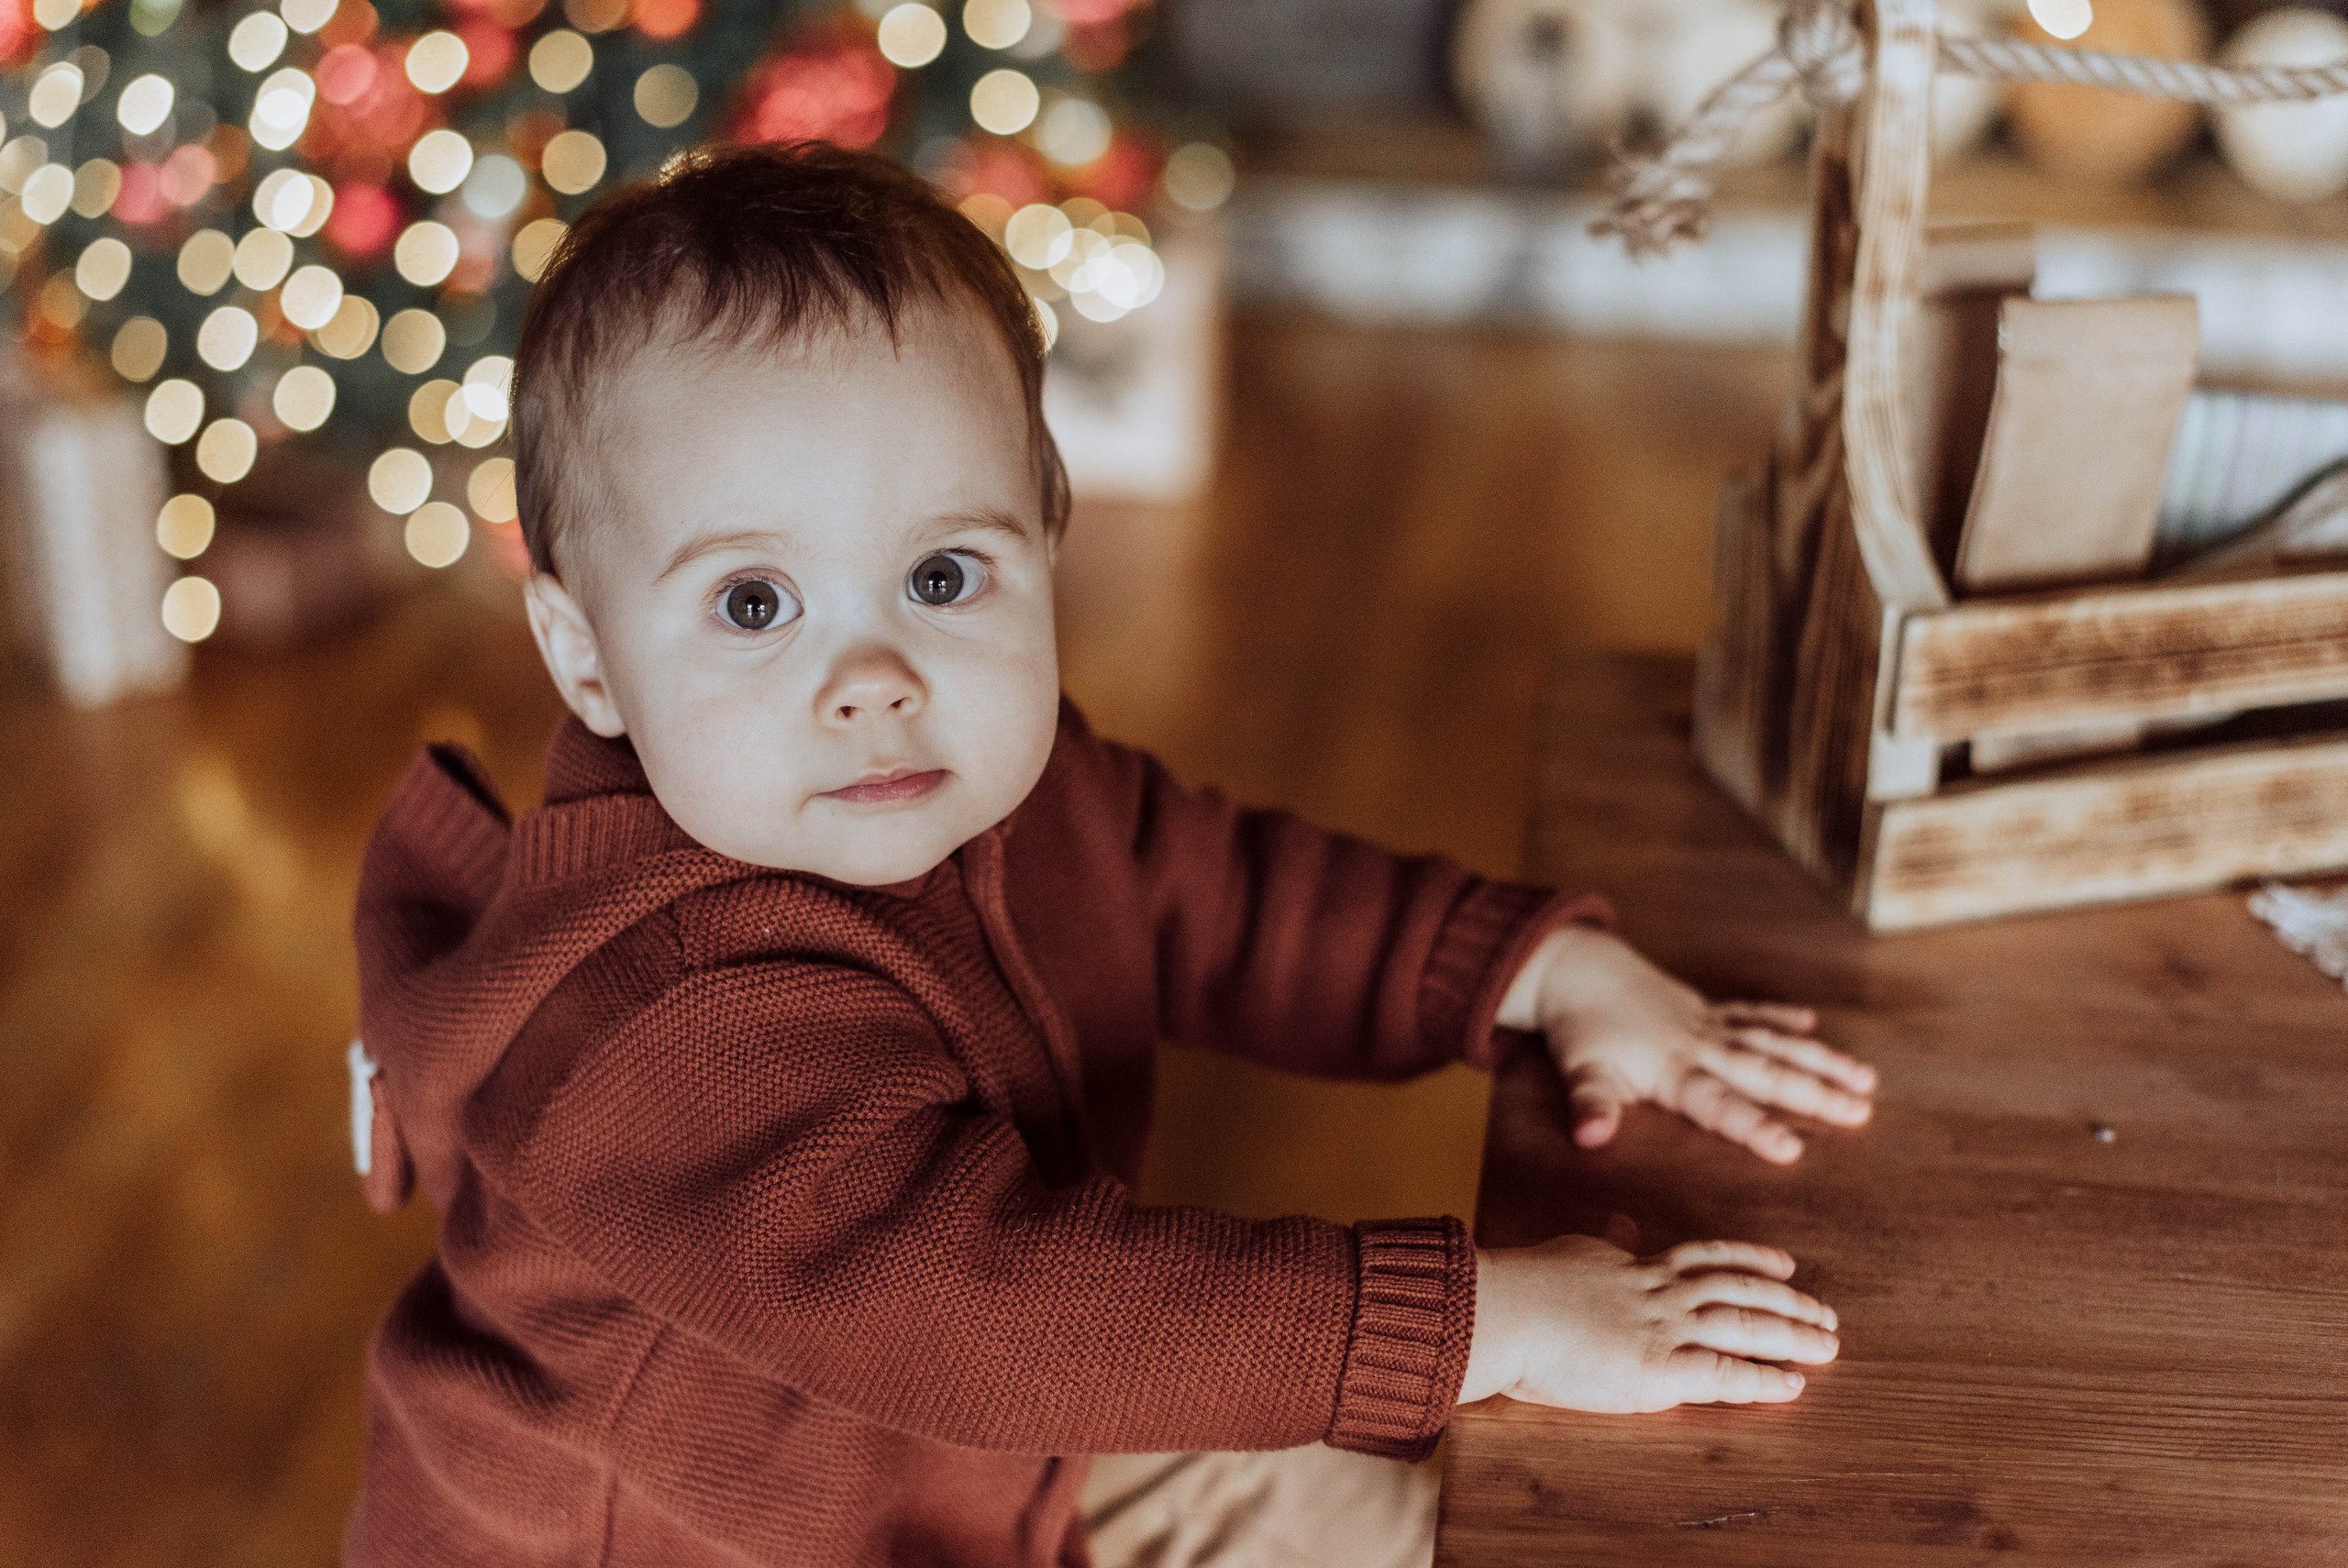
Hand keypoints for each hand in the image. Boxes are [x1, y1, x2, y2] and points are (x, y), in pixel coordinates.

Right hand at [1458, 1234, 1838, 1410]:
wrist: (1502, 1308)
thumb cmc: (1521, 1284)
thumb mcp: (1571, 1251)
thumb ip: (1604, 1244)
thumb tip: (1620, 1231)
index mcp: (1636, 1265)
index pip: (1707, 1259)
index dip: (1751, 1260)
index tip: (1785, 1263)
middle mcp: (1659, 1292)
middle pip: (1740, 1290)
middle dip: (1789, 1301)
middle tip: (1826, 1313)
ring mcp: (1663, 1329)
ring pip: (1745, 1325)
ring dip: (1793, 1335)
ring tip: (1828, 1345)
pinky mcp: (1657, 1370)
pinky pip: (1725, 1374)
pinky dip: (1763, 1380)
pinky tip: (1792, 1385)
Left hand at [1497, 925, 1875, 1163]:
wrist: (1577, 970)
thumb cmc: (1581, 1030)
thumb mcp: (1580, 1071)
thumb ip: (1591, 1105)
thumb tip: (1590, 1137)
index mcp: (1672, 1069)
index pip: (1719, 1104)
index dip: (1753, 1126)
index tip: (1792, 1148)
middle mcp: (1700, 1046)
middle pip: (1765, 1073)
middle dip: (1814, 1094)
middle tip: (1862, 1113)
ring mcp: (1707, 1025)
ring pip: (1771, 1042)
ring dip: (1817, 1059)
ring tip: (1864, 1080)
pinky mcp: (1706, 1009)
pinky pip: (1750, 1013)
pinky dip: (1780, 1018)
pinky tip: (1812, 1026)